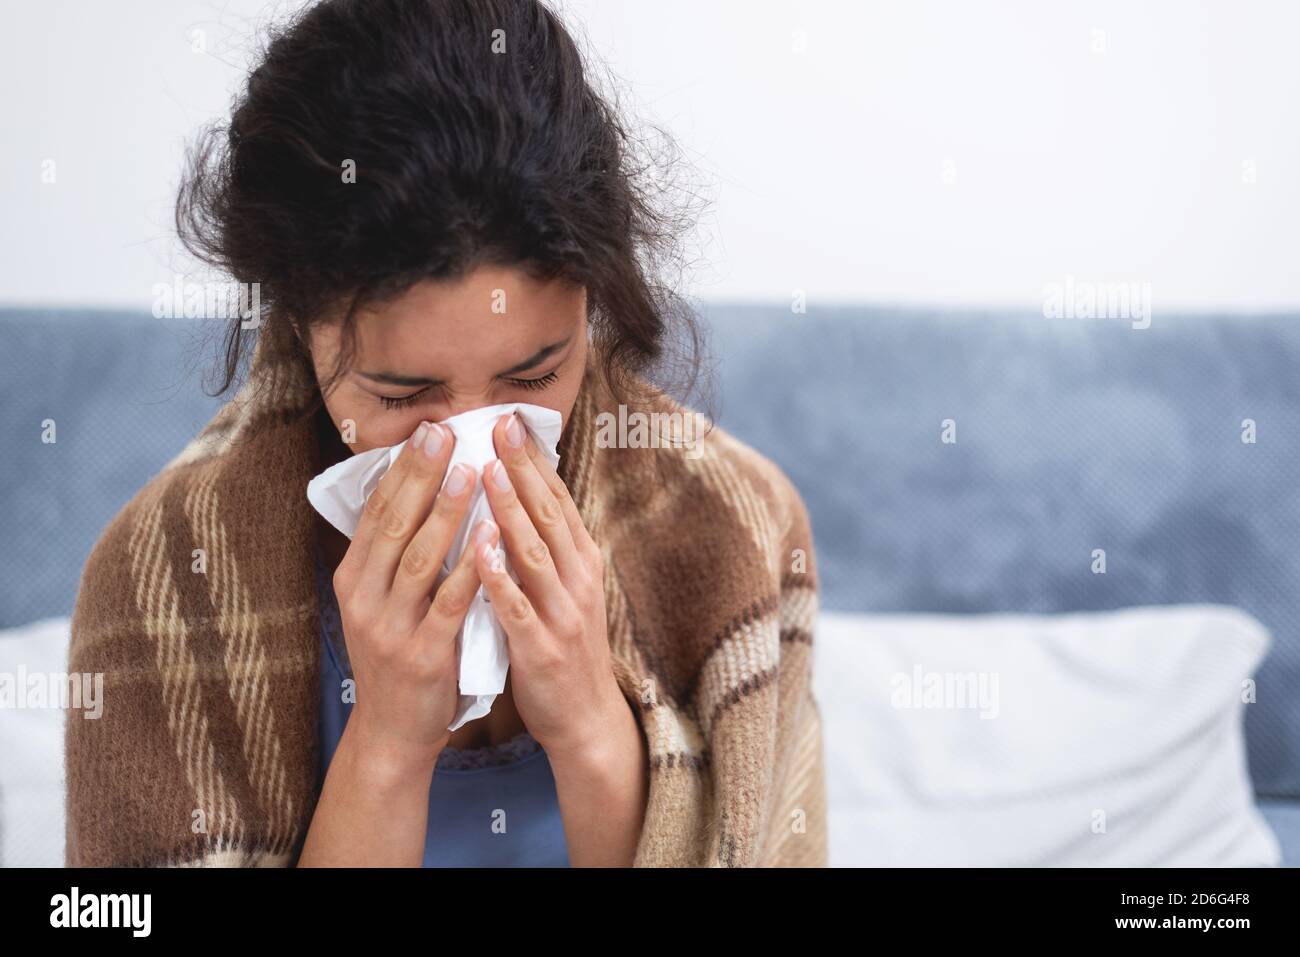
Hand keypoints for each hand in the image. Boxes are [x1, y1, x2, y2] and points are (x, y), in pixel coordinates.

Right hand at [331, 420, 484, 769]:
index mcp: (353, 578)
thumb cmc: (399, 653)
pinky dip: (470, 568)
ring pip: (418, 559)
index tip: (427, 430)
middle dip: (420, 476)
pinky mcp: (421, 655)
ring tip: (470, 472)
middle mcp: (363, 598)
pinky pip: (449, 604)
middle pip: (393, 525)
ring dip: (444, 513)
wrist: (394, 730)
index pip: (377, 512)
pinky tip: (490, 537)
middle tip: (444, 434)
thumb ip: (394, 554)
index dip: (402, 469)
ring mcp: (390, 628)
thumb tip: (417, 490)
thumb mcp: (381, 601)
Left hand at [473, 411, 623, 764]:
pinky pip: (517, 606)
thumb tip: (518, 498)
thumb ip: (545, 549)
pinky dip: (498, 576)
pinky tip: (478, 549)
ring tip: (486, 471)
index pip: (558, 500)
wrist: (586, 717)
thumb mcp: (566, 590)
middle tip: (499, 426)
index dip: (535, 460)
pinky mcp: (540, 647)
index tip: (512, 422)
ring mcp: (561, 613)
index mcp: (581, 563)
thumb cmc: (566, 647)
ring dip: (511, 510)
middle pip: (549, 515)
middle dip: (523, 468)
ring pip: (535, 553)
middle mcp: (577, 580)